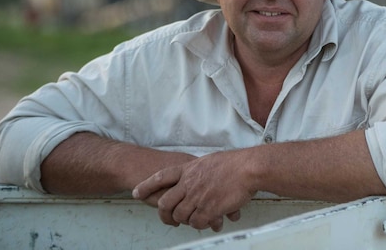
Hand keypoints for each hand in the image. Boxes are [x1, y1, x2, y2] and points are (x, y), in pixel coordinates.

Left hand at [133, 150, 253, 231]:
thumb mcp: (210, 161)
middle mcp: (189, 183)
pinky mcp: (208, 208)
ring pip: (180, 216)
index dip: (146, 185)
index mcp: (189, 169)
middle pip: (164, 202)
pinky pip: (197, 223)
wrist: (249, 168)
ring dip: (186, 220)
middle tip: (169, 220)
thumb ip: (198, 170)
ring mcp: (197, 196)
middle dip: (164, 214)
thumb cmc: (235, 163)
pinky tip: (209, 221)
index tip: (136, 192)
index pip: (161, 177)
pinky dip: (200, 225)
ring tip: (196, 219)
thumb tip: (195, 177)